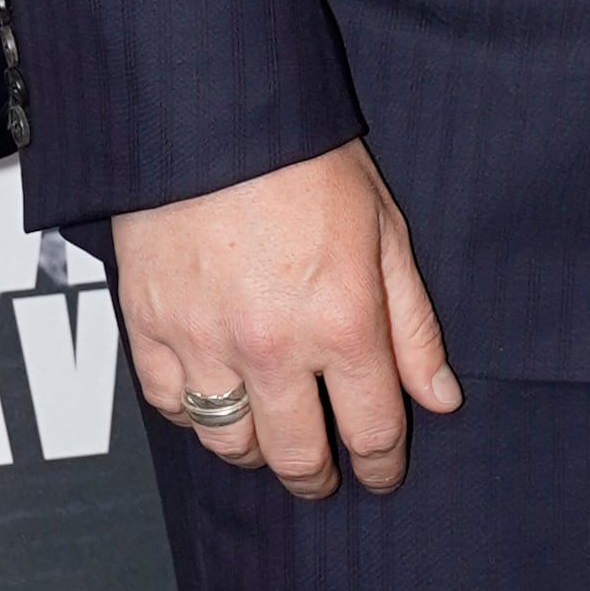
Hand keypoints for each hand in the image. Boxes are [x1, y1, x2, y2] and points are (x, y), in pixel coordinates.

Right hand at [112, 143, 459, 498]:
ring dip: (256, 451)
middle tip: (323, 475)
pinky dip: (194, 413)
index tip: (382, 474)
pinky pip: (170, 406)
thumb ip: (413, 326)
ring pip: (230, 443)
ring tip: (270, 435)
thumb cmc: (303, 158)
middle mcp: (274, 347)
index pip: (373, 433)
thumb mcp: (384, 231)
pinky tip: (215, 397)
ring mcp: (204, 342)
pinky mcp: (148, 328)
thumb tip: (441, 399)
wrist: (210, 112)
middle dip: (318, 478)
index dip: (383, 466)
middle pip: (298, 457)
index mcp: (343, 324)